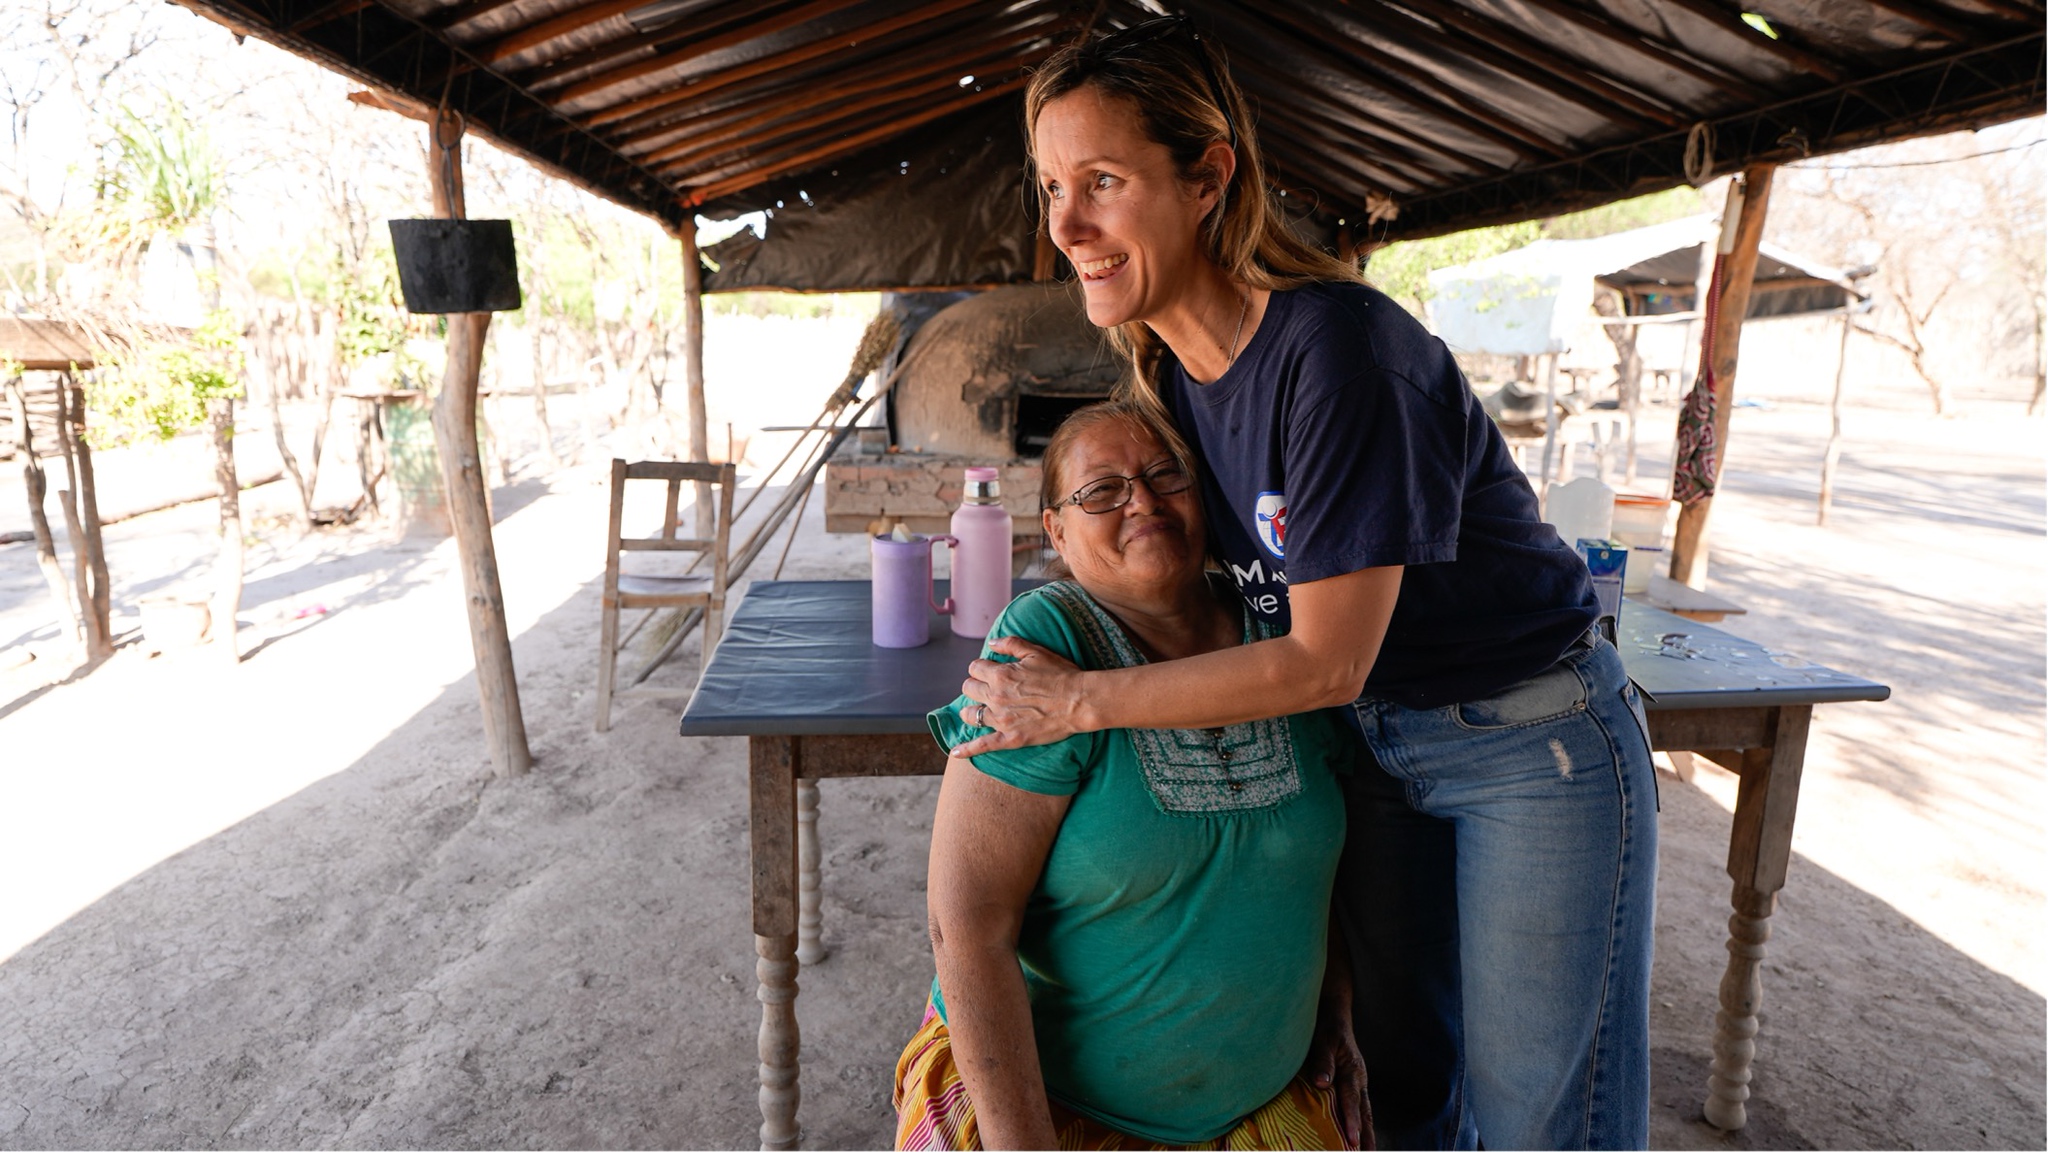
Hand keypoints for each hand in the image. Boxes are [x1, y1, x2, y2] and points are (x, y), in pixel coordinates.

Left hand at [950, 636, 1088, 756]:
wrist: (1079, 701)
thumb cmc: (1061, 674)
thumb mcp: (1036, 651)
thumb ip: (1011, 644)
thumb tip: (991, 642)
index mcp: (1000, 675)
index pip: (975, 668)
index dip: (981, 668)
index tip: (989, 670)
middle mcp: (996, 696)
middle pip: (969, 689)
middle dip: (974, 686)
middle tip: (985, 688)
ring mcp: (1001, 719)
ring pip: (970, 714)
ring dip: (970, 710)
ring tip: (975, 710)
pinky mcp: (1010, 738)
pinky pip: (982, 745)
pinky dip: (966, 749)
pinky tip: (955, 752)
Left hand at [1301, 1005, 1371, 1149]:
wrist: (1333, 1015)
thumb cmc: (1326, 1028)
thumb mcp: (1323, 1041)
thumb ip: (1322, 1061)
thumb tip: (1321, 1084)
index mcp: (1353, 1071)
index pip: (1352, 1101)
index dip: (1351, 1122)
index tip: (1351, 1141)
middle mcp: (1359, 1080)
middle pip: (1364, 1113)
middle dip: (1365, 1136)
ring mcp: (1358, 1083)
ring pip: (1365, 1113)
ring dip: (1365, 1134)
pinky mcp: (1351, 1085)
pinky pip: (1358, 1108)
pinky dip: (1359, 1124)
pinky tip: (1356, 1138)